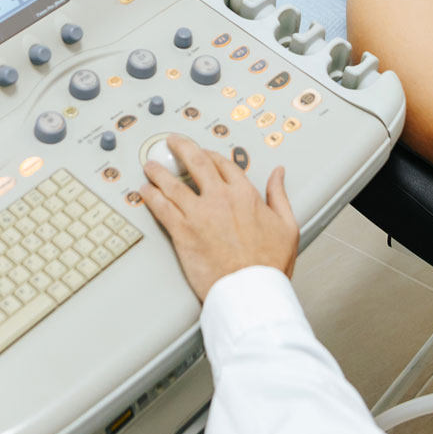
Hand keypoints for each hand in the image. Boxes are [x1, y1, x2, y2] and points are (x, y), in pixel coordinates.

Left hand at [139, 135, 298, 302]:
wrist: (251, 290)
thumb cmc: (269, 265)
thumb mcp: (287, 225)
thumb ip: (279, 195)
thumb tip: (278, 174)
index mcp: (245, 194)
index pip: (223, 163)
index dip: (210, 155)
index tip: (204, 153)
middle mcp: (220, 198)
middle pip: (196, 162)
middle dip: (181, 148)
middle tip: (172, 143)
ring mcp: (199, 214)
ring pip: (172, 184)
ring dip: (158, 172)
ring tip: (150, 166)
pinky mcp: (183, 232)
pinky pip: (161, 207)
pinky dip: (150, 196)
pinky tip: (145, 191)